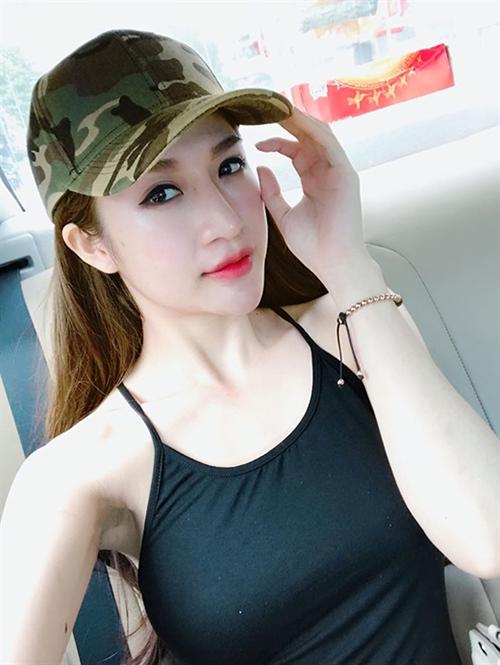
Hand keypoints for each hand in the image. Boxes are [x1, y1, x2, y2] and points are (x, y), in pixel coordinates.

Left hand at [255, 106, 372, 284]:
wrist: (332, 262)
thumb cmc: (312, 246)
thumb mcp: (283, 216)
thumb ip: (271, 193)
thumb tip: (261, 166)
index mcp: (314, 182)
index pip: (296, 151)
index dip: (276, 142)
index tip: (255, 142)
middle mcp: (327, 173)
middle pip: (308, 137)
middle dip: (290, 121)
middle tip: (270, 105)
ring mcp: (338, 172)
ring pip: (320, 135)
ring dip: (301, 119)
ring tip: (281, 106)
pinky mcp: (345, 174)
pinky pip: (329, 143)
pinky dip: (313, 130)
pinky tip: (297, 121)